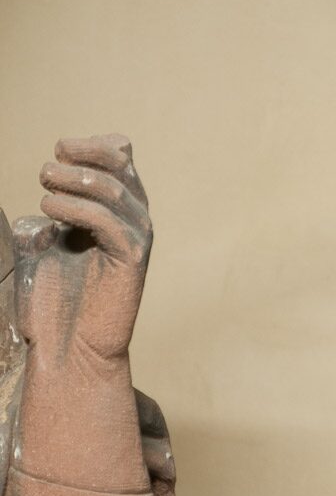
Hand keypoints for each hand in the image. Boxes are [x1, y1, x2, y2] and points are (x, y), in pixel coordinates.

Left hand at [8, 134, 153, 489]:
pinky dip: (75, 208)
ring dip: (72, 179)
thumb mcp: (38, 243)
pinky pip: (109, 220)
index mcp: (116, 212)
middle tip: (47, 170)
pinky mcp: (133, 260)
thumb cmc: (52, 301)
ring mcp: (137, 239)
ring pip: (113, 188)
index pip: (122, 156)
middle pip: (122, 162)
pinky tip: (50, 211)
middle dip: (84, 154)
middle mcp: (134, 220)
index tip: (60, 150)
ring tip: (43, 189)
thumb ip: (46, 214)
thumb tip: (49, 193)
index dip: (94, 145)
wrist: (68, 350)